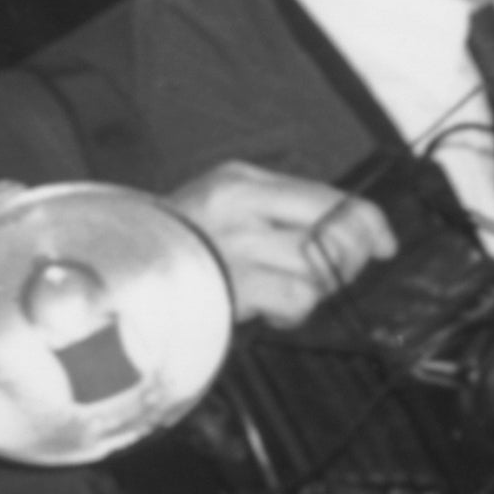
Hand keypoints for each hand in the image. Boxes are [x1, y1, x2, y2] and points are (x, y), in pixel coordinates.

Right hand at [157, 161, 397, 325]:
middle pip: (338, 228)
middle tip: (331, 276)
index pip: (330, 195)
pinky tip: (272, 314)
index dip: (370, 223)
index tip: (387, 245)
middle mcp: (239, 202)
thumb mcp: (222, 213)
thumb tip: (354, 235)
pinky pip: (298, 297)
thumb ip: (278, 214)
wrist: (106, 281)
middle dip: (351, 259)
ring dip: (316, 289)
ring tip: (287, 295)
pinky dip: (296, 312)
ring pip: (321, 265)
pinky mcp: (230, 282)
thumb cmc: (173, 251)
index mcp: (240, 180)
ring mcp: (234, 242)